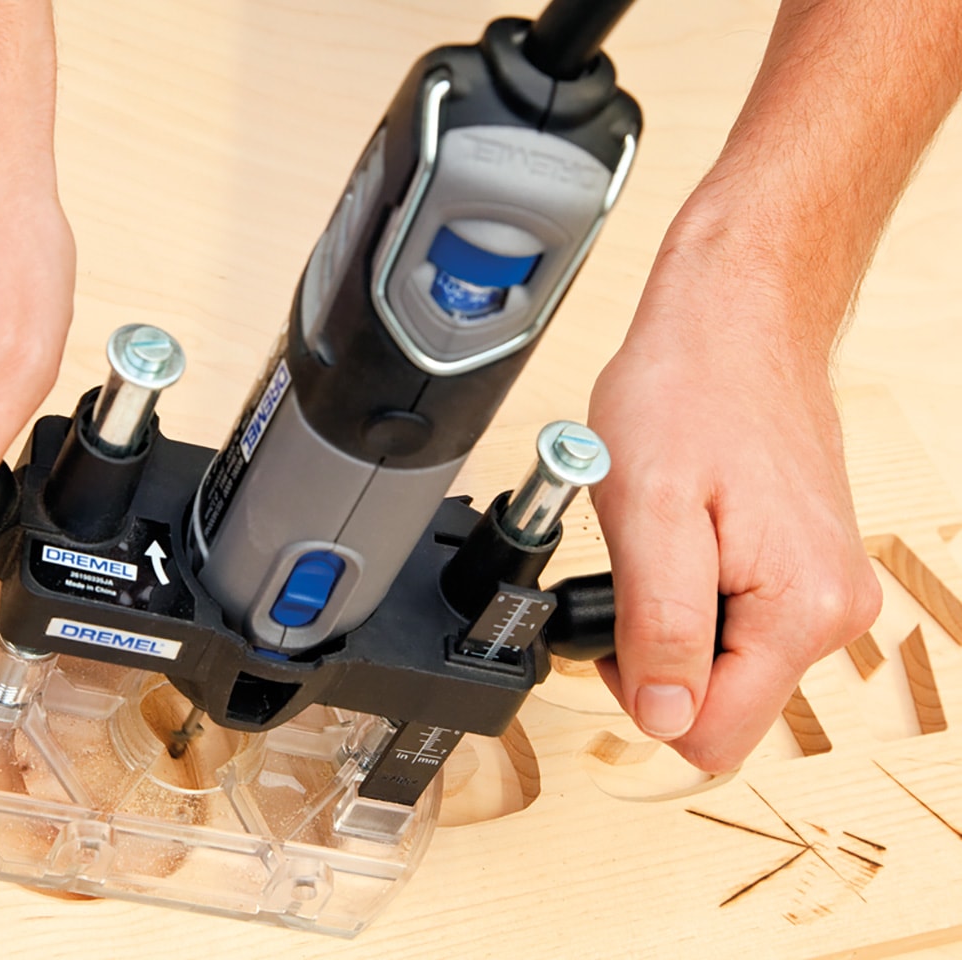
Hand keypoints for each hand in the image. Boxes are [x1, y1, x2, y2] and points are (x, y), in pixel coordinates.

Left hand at [587, 219, 880, 773]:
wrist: (734, 322)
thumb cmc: (688, 394)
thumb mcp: (648, 514)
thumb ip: (660, 626)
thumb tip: (665, 717)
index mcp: (800, 612)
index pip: (711, 735)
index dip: (642, 695)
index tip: (619, 624)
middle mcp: (832, 612)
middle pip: (723, 701)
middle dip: (661, 653)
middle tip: (638, 567)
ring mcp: (824, 588)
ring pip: (727, 660)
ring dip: (677, 616)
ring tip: (665, 538)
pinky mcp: (806, 566)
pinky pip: (739, 618)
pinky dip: (698, 589)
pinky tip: (688, 531)